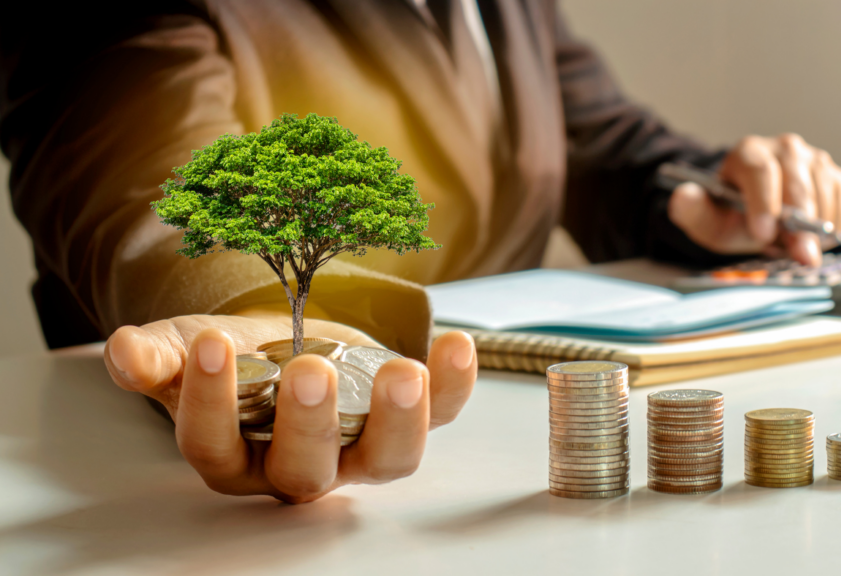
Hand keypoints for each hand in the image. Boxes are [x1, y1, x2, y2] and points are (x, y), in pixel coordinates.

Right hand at [103, 314, 476, 502]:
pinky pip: (442, 416)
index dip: (209, 403)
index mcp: (236, 454)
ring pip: (385, 461)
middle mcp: (299, 465)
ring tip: (404, 372)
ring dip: (400, 422)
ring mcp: (360, 447)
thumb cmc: (236, 356)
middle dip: (308, 425)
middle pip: (304, 471)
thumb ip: (158, 356)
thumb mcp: (185, 348)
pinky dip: (455, 388)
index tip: (210, 343)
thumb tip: (127, 351)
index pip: (215, 447)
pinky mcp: (406, 417)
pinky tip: (455, 346)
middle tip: (307, 370)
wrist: (286, 337)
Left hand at [667, 133, 840, 265]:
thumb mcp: (707, 219)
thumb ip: (692, 210)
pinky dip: (834, 224)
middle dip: (800, 222)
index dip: (764, 202)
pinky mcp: (833, 174)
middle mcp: (783, 148)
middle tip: (800, 255)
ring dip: (818, 225)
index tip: (763, 233)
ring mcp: (811, 158)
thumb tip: (682, 197)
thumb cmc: (732, 215)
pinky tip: (817, 239)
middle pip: (796, 181)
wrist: (757, 215)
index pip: (759, 171)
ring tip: (802, 249)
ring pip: (823, 190)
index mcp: (748, 153)